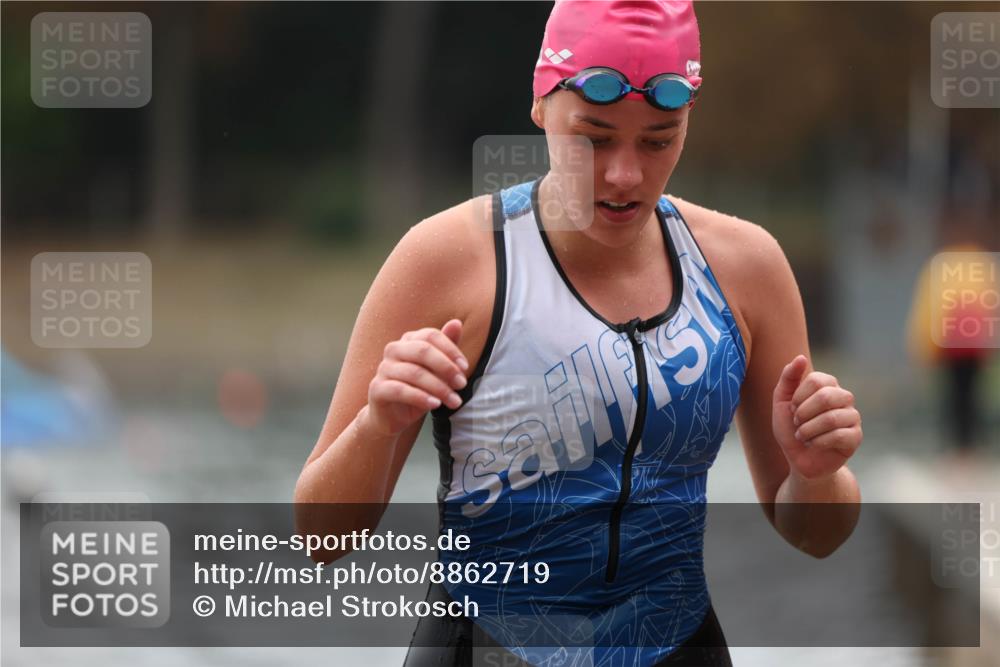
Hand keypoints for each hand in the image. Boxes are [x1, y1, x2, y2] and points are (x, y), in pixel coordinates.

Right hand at [364, 319, 468, 436]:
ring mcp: (383, 368)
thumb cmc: (418, 389)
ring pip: (414, 373)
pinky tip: (435, 405)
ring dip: (439, 388)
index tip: (465, 367)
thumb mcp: (436, 370)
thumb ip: (446, 347)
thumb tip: (456, 323)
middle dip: (446, 368)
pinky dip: (421, 397)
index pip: (430, 335)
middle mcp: (393, 350)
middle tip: (461, 384)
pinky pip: (400, 390)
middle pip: (422, 350)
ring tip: (454, 401)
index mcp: (408, 340)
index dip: (450, 350)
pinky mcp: (377, 388)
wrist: (393, 417)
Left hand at [771, 355, 862, 480]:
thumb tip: (800, 357)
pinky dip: (818, 441)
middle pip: (826, 397)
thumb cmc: (791, 428)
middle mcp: (844, 398)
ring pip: (831, 418)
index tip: (793, 408)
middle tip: (797, 423)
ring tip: (802, 436)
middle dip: (803, 413)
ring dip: (808, 430)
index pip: (816, 380)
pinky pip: (839, 435)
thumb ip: (788, 378)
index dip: (799, 397)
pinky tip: (813, 444)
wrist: (799, 458)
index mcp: (828, 386)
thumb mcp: (782, 402)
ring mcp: (852, 417)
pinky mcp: (856, 437)